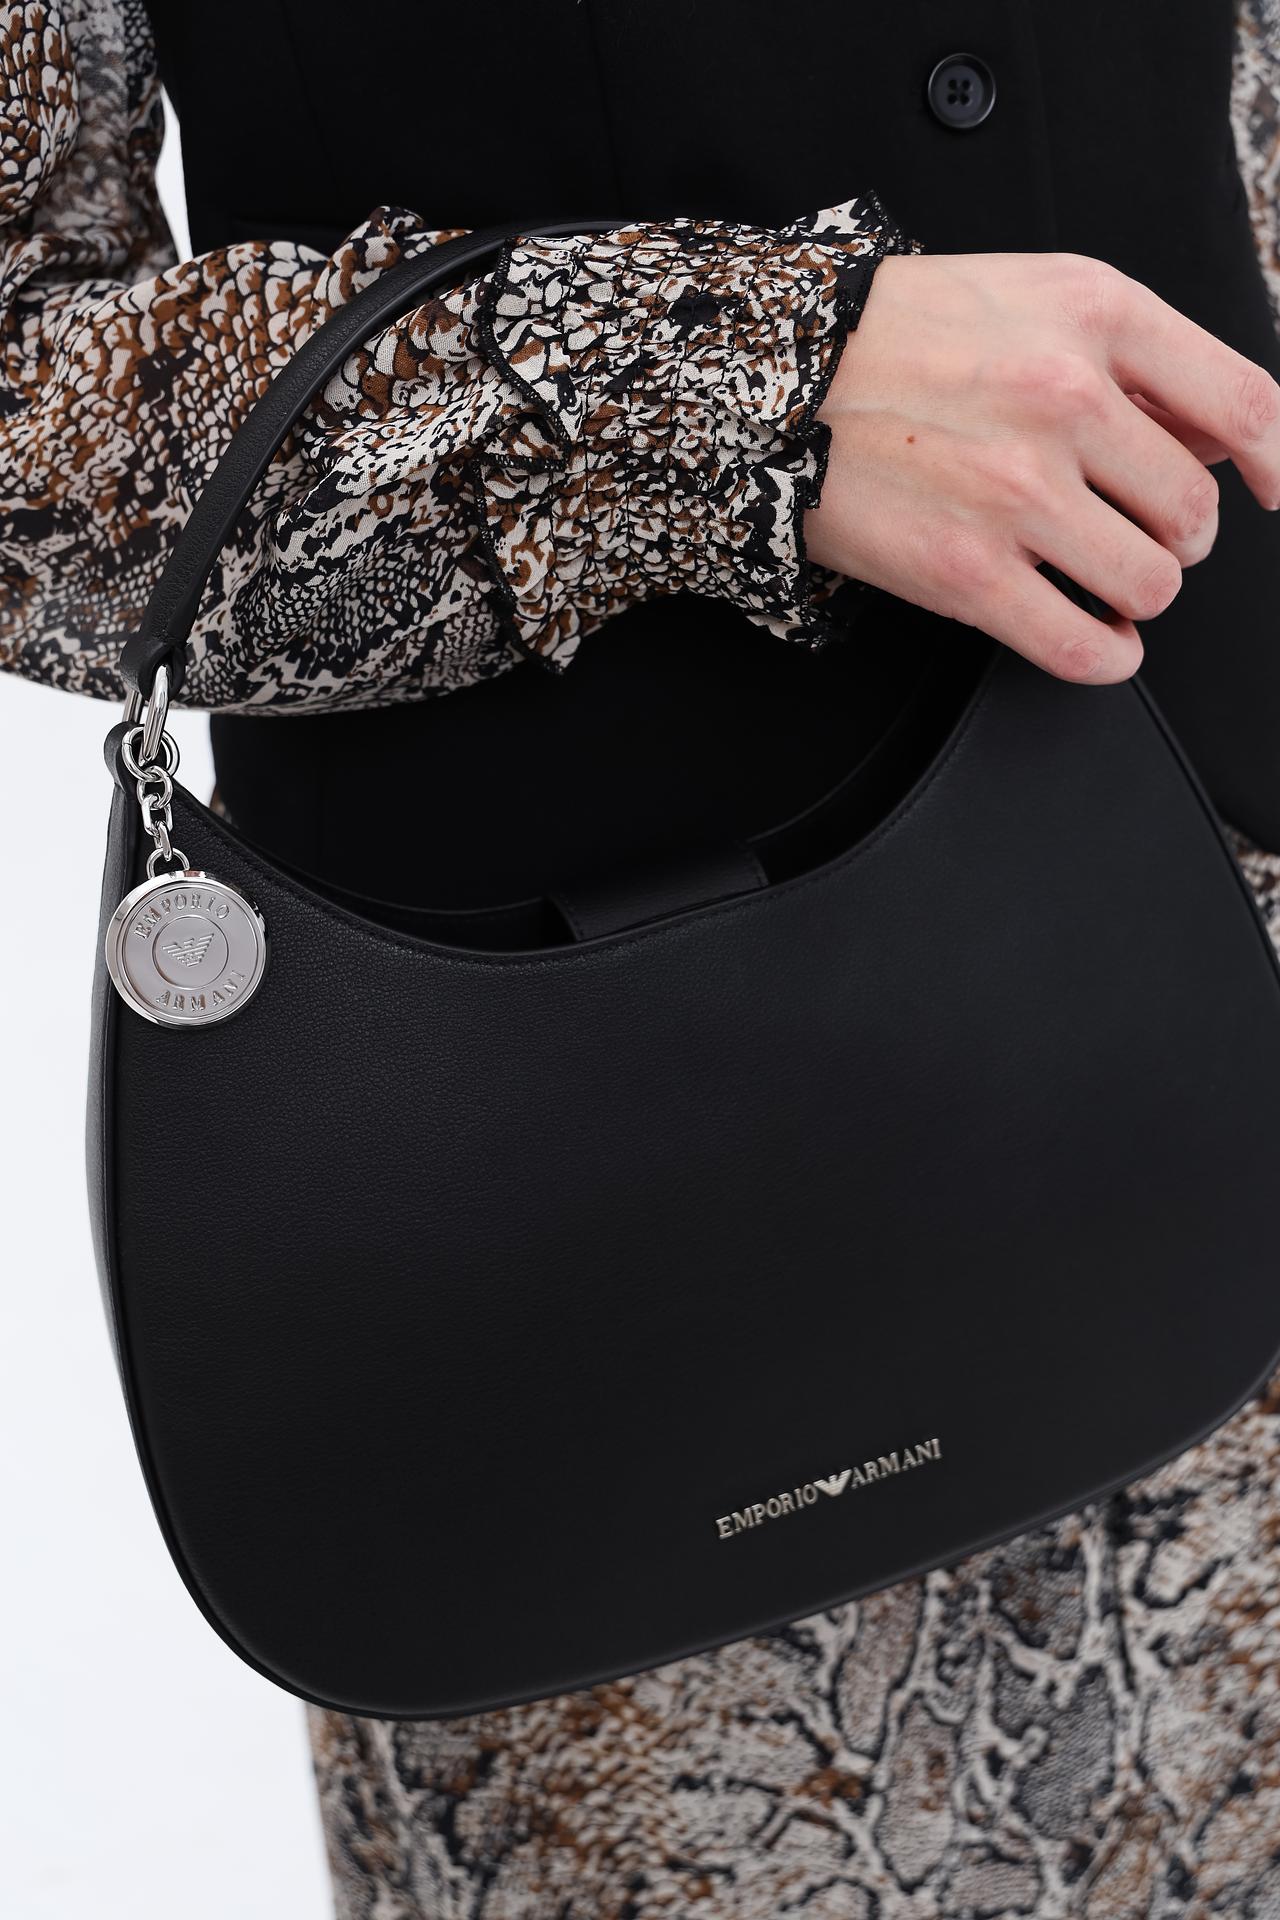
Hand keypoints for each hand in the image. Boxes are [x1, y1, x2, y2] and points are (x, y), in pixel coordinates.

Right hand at [805, 252, 1279, 681]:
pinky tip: (1092, 638)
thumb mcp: (1030, 297)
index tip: (1272, 490)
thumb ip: (1129, 358)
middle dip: (1172, 535)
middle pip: (1193, 513)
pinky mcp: (969, 574)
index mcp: (1095, 316)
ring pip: (1150, 585)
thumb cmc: (893, 336)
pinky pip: (1082, 647)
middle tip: (1129, 528)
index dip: (1276, 462)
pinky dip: (1105, 656)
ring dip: (1133, 593)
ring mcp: (1018, 493)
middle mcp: (1066, 400)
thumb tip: (1211, 437)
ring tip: (1096, 577)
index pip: (1242, 404)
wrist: (773, 382)